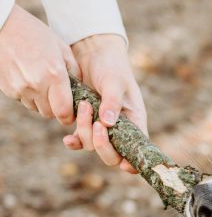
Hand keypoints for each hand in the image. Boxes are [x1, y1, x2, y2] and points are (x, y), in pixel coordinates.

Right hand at [0, 5, 79, 124]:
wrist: (3, 26)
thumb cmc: (36, 34)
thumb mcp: (61, 47)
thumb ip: (74, 71)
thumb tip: (80, 90)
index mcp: (54, 74)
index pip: (64, 112)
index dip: (69, 116)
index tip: (71, 112)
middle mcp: (37, 85)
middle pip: (50, 114)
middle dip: (56, 108)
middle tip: (58, 96)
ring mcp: (20, 88)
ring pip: (36, 108)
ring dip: (42, 102)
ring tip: (42, 83)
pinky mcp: (9, 89)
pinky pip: (24, 100)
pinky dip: (29, 95)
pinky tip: (28, 78)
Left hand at [66, 34, 147, 173]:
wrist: (93, 53)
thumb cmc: (112, 65)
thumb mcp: (114, 81)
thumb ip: (112, 102)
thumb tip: (108, 124)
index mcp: (135, 122)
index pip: (137, 150)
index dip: (132, 162)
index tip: (124, 163)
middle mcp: (120, 129)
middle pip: (112, 155)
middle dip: (103, 145)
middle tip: (97, 124)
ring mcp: (101, 127)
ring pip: (92, 146)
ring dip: (85, 131)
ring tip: (83, 105)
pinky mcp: (85, 122)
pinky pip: (79, 140)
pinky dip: (73, 142)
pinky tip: (68, 138)